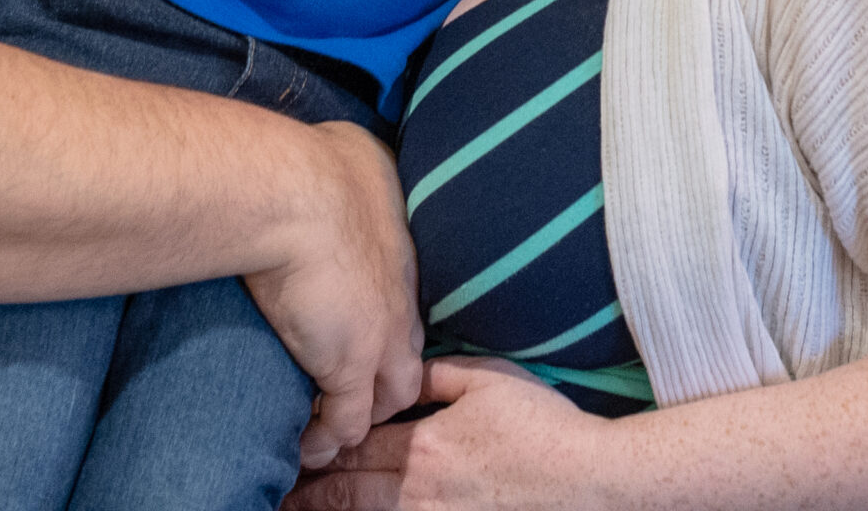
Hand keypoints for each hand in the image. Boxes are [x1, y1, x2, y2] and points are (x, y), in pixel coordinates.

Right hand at [244, 121, 425, 469]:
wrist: (293, 193)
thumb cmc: (312, 161)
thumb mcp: (351, 147)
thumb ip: (350, 159)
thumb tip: (328, 150)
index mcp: (402, 245)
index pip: (403, 298)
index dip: (383, 320)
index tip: (355, 326)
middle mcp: (401, 294)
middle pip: (409, 354)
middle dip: (386, 376)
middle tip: (352, 387)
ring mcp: (380, 336)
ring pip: (389, 395)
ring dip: (363, 413)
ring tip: (331, 427)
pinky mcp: (349, 366)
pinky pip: (347, 422)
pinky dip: (329, 438)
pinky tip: (308, 446)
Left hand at [284, 357, 605, 509]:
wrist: (592, 481)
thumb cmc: (544, 427)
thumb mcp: (488, 381)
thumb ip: (436, 375)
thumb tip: (400, 370)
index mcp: (424, 444)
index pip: (354, 445)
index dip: (318, 448)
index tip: (289, 448)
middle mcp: (420, 490)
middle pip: (348, 492)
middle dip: (307, 492)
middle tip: (275, 492)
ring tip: (297, 510)